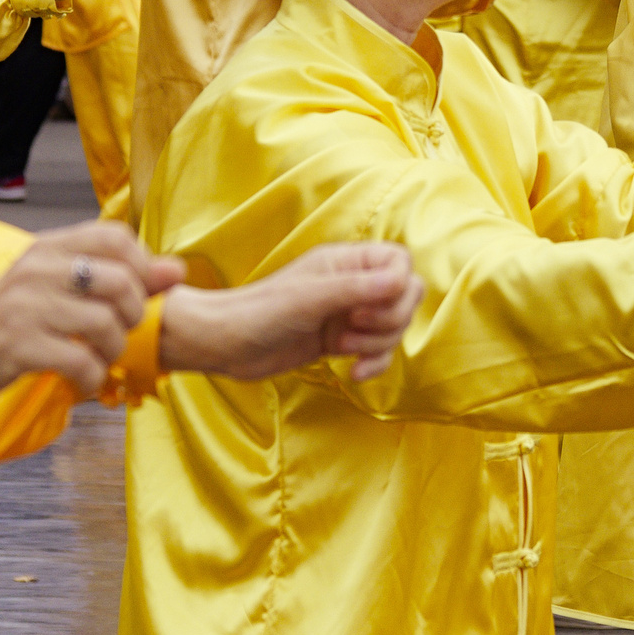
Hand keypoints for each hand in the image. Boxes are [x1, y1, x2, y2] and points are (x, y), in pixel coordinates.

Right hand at [0, 221, 179, 401]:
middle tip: (116, 334)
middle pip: (121, 282)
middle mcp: (38, 268)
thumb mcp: (57, 287)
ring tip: (97, 359)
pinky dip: (91, 377)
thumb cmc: (9, 318)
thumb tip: (177, 269)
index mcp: (49, 247)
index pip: (117, 236)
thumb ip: (115, 276)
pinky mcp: (17, 345)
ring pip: (104, 324)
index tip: (131, 296)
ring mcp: (26, 306)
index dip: (140, 268)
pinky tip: (80, 379)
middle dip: (133, 317)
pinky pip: (79, 361)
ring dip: (112, 351)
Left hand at [161, 243, 422, 381]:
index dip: (397, 286)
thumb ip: (356, 289)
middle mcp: (351, 283)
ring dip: (378, 344)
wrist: (228, 344)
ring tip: (343, 348)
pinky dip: (373, 364)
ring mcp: (348, 313)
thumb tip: (401, 283)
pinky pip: (378, 351)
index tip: (366, 305)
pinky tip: (352, 373)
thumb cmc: (261, 312)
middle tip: (353, 327)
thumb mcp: (310, 298)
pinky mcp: (342, 341)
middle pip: (405, 296)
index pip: (400, 262)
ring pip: (394, 327)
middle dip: (389, 319)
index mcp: (345, 261)